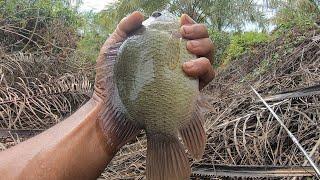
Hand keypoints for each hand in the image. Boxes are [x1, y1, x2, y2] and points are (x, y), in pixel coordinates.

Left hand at [93, 12, 214, 149]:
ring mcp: (184, 79)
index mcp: (165, 51)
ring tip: (189, 50)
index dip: (191, 24)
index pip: (186, 33)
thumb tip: (140, 14)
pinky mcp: (188, 94)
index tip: (182, 21)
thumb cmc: (110, 79)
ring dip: (204, 49)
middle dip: (200, 33)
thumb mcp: (113, 48)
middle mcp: (177, 63)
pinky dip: (203, 69)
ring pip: (208, 59)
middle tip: (184, 35)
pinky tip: (187, 68)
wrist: (109, 108)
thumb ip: (125, 28)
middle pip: (202, 43)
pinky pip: (207, 78)